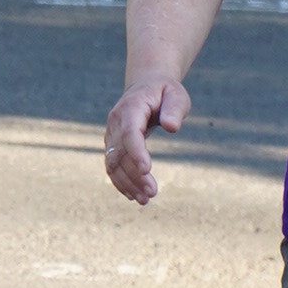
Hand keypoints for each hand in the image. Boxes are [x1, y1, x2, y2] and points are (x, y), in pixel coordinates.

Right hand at [103, 78, 189, 203]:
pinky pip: (112, 166)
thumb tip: (171, 127)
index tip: (146, 170)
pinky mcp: (112, 145)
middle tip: (152, 193)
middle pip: (120, 152)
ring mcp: (111, 134)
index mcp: (131, 107)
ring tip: (145, 200)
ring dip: (127, 183)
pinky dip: (120, 182)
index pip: (129, 132)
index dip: (136, 151)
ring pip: (113, 162)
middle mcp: (116, 122)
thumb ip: (174, 109)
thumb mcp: (176, 95)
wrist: (146, 87)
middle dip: (134, 175)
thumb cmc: (165, 92)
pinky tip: (134, 195)